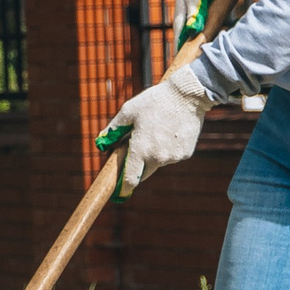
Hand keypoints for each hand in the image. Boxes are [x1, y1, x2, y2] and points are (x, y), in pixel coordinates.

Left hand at [107, 62, 213, 189]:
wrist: (187, 95)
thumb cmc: (155, 101)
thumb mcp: (129, 110)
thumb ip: (114, 129)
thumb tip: (101, 142)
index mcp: (140, 149)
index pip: (130, 178)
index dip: (124, 188)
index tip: (120, 194)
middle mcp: (157, 158)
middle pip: (144, 173)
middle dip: (138, 166)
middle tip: (139, 147)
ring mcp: (173, 157)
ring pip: (159, 162)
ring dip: (155, 154)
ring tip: (158, 130)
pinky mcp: (185, 154)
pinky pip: (172, 156)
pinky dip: (169, 148)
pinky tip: (171, 131)